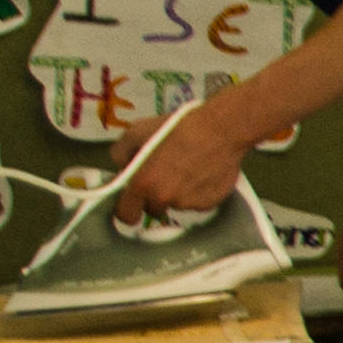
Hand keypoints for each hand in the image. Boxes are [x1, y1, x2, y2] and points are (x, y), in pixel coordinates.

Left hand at [109, 100, 249, 223]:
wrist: (220, 130)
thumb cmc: (177, 127)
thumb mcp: (136, 130)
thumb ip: (121, 153)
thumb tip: (123, 166)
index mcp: (143, 184)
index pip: (126, 214)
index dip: (128, 209)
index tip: (132, 202)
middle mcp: (165, 199)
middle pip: (155, 209)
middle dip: (156, 196)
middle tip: (165, 175)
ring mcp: (190, 204)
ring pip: (178, 204)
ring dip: (179, 192)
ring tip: (188, 169)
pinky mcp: (211, 203)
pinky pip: (199, 202)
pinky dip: (198, 191)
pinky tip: (203, 172)